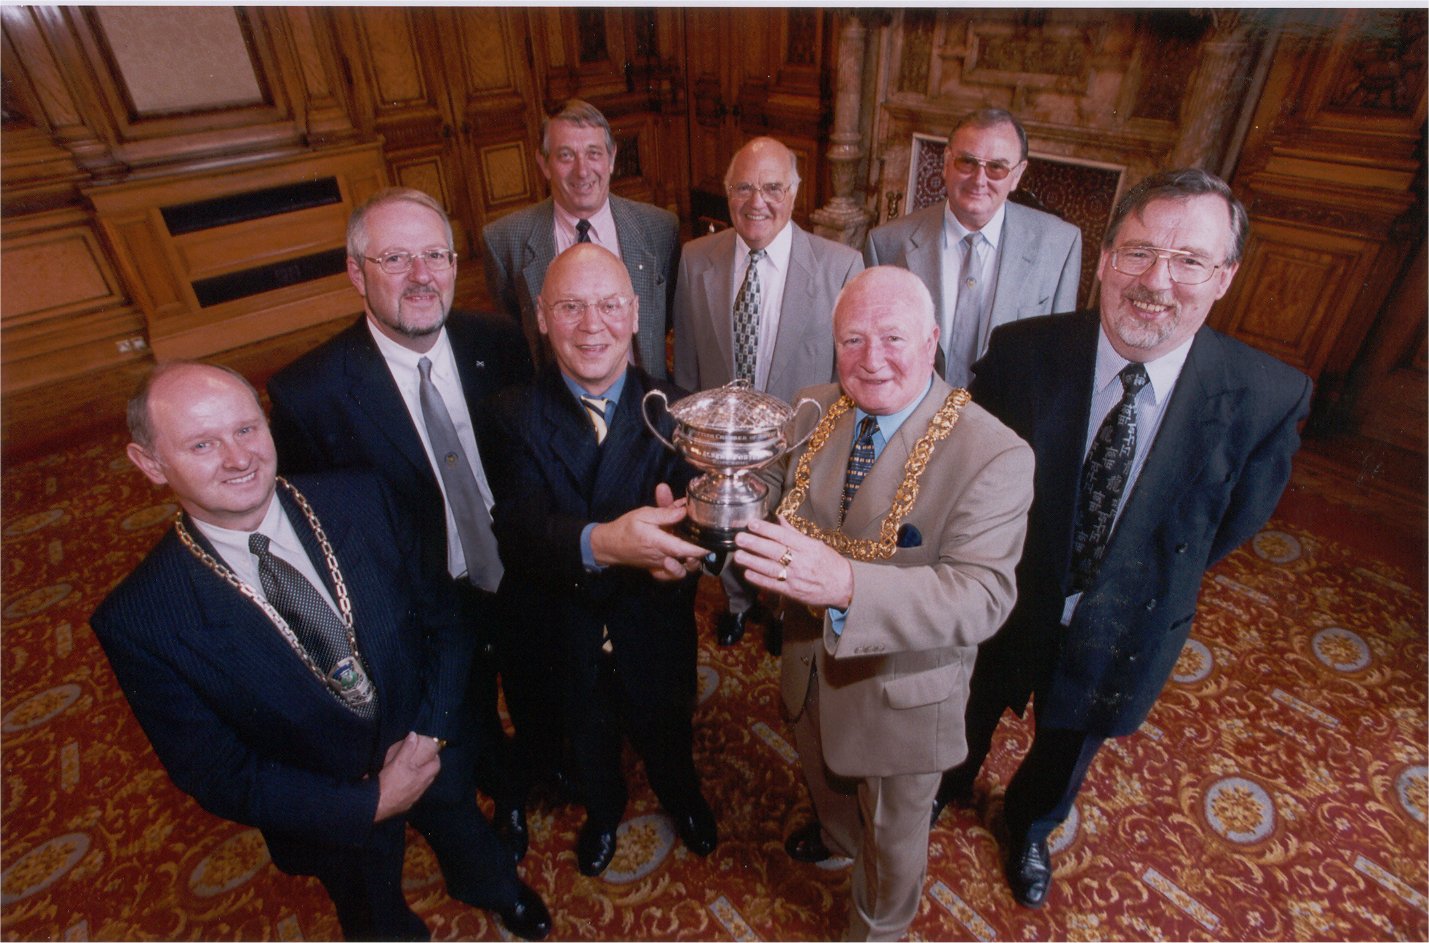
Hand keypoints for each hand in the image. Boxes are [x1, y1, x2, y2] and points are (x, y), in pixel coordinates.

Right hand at [374, 732, 440, 821]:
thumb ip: (407, 748)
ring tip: (411, 771)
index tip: (432, 753)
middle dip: (428, 768)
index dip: (435, 758)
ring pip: (421, 786)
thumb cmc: (389, 782)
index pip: (436, 766)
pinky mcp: (404, 805)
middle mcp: (420, 789)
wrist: (376, 805)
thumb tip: (414, 735)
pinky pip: (411, 795)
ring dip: (418, 778)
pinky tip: (400, 784)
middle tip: (421, 761)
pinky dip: (409, 788)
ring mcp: (413, 799)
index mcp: (422, 778)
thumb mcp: (398, 761)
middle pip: (430, 777)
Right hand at [590, 483, 706, 579]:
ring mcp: (660, 566)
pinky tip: (680, 559)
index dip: (702, 548)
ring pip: (683, 570)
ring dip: (691, 563)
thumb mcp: (643, 514)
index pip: (686, 549)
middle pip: (688, 561)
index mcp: (659, 543)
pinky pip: (672, 575)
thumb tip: (684, 510)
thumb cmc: (626, 527)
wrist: (609, 545)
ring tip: (693, 550)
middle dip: (699, 554)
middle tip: (703, 541)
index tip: (714, 542)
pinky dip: (679, 570)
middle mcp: (662, 557)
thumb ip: (664, 513)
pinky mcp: (656, 570)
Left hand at [734, 516, 852, 609]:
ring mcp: (796, 578)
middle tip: (739, 538)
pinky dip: (759, 579)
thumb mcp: (816, 544)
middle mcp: (801, 562)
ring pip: (770, 568)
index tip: (752, 523)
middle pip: (774, 551)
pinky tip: (747, 573)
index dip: (766, 529)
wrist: (843, 588)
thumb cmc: (830, 563)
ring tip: (738, 555)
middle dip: (754, 543)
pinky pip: (772, 585)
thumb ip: (795, 533)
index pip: (784, 536)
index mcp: (808, 547)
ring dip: (752, 561)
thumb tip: (779, 519)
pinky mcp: (792, 592)